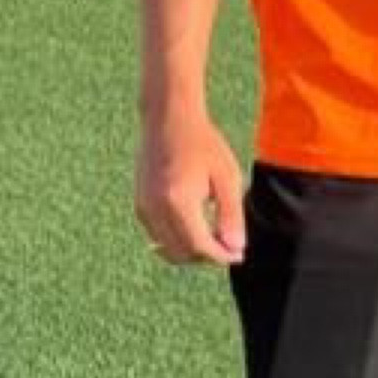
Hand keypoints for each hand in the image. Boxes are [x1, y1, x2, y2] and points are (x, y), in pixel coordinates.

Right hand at [135, 108, 246, 265]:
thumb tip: (236, 248)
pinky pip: (158, 235)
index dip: (220, 256)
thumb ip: (231, 215)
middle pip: (181, 252)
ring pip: (167, 248)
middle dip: (206, 256)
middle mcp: (155, 210)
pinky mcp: (139, 205)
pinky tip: (197, 226)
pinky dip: (177, 239)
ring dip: (191, 250)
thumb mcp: (227, 177)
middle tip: (230, 247)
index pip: (198, 246)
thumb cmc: (204, 144)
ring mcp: (143, 208)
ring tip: (216, 236)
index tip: (238, 256)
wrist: (169, 121)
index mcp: (178, 202)